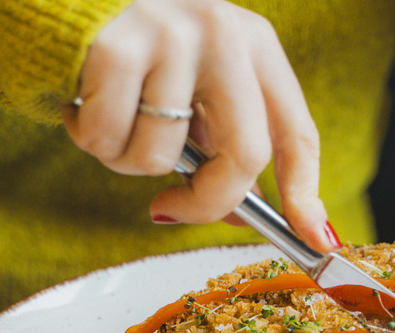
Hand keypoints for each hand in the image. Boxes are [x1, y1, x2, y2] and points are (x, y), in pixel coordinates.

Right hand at [61, 0, 337, 251]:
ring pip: (160, 157)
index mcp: (253, 44)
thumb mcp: (193, 86)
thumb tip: (237, 214)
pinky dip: (88, 138)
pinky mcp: (117, 46)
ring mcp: (172, 35)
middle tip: (167, 209)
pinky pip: (108, 139)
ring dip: (124, 160)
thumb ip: (218, 142)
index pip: (295, 132)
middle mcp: (223, 33)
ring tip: (110, 121)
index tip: (313, 239)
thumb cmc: (131, 49)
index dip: (305, 195)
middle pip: (244, 155)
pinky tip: (81, 105)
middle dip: (205, 202)